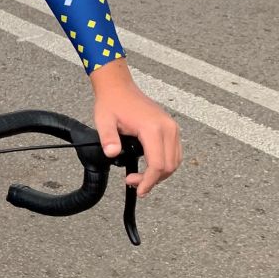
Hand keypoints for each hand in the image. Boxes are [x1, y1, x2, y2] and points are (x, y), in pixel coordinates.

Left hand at [89, 59, 180, 197]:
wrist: (119, 87)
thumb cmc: (112, 103)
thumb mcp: (104, 121)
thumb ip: (108, 138)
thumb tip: (112, 153)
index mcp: (152, 128)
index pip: (157, 164)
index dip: (148, 181)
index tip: (138, 189)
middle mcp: (167, 128)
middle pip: (169, 166)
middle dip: (153, 180)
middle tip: (134, 183)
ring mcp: (172, 127)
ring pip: (175, 161)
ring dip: (160, 174)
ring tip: (140, 177)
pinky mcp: (171, 128)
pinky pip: (174, 153)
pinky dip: (164, 164)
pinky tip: (149, 167)